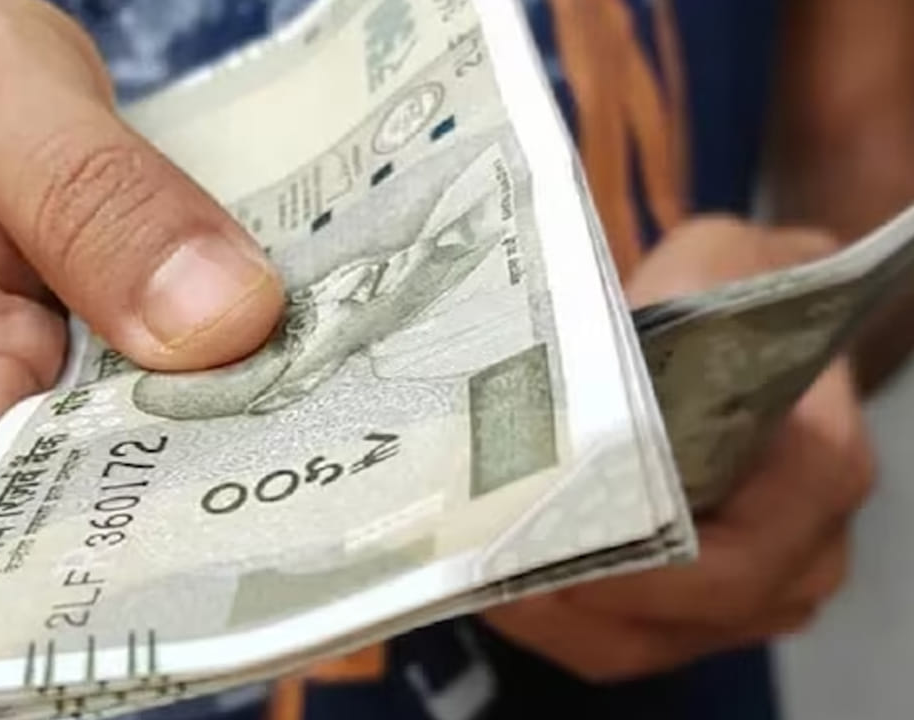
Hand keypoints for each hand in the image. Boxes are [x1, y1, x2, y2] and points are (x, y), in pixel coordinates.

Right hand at [0, 0, 282, 540]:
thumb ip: (92, 196)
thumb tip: (222, 323)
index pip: (28, 512)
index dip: (155, 501)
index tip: (275, 447)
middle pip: (85, 520)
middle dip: (206, 474)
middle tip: (322, 406)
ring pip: (112, 495)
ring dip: (209, 446)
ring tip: (302, 381)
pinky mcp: (27, 428)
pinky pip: (120, 450)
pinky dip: (189, 415)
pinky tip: (251, 368)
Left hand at [483, 217, 874, 680]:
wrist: (759, 317)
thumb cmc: (731, 288)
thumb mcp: (705, 264)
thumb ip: (651, 311)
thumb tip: (551, 368)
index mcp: (817, 471)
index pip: (733, 562)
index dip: (632, 574)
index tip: (538, 544)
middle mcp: (803, 552)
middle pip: (672, 622)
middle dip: (563, 598)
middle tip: (476, 560)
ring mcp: (755, 593)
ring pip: (635, 645)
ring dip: (545, 617)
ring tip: (468, 568)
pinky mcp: (703, 609)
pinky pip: (621, 641)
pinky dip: (555, 620)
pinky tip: (492, 576)